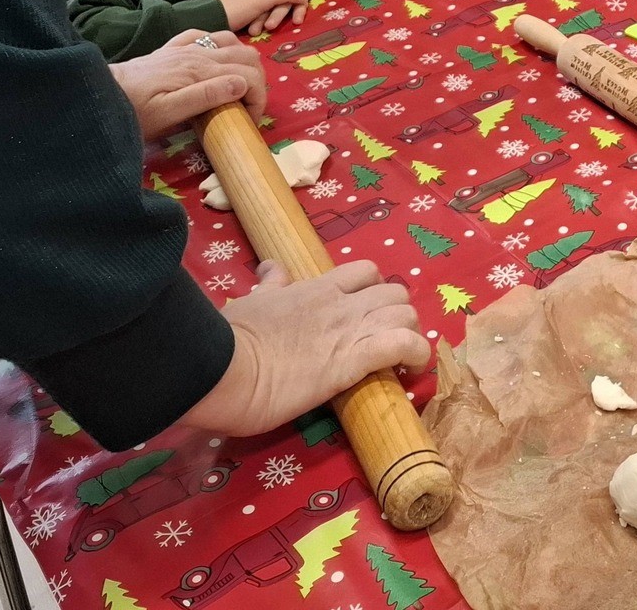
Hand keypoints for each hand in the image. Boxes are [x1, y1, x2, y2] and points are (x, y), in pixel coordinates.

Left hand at [111, 30, 266, 138]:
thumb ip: (205, 96)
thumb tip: (241, 85)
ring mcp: (185, 48)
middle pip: (247, 56)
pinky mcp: (172, 48)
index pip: (248, 77)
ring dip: (243, 62)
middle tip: (249, 107)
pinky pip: (205, 35)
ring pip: (232, 41)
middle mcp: (198, 54)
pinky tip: (214, 61)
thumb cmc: (133, 111)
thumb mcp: (167, 114)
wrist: (98, 94)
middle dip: (258, 81)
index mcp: (200, 72)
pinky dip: (219, 46)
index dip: (259, 99)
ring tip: (237, 87)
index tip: (250, 121)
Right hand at [180, 260, 430, 436]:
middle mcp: (340, 304)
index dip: (374, 290)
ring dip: (410, 333)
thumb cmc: (227, 339)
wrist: (219, 368)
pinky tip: (413, 368)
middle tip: (386, 337)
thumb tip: (271, 268)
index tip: (368, 312)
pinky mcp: (353, 360)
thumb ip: (270, 286)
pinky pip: (403, 345)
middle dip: (397, 313)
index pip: (364, 271)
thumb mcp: (251, 301)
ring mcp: (349, 330)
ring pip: (406, 314)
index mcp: (316, 288)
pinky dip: (417, 354)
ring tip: (400, 356)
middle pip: (394, 291)